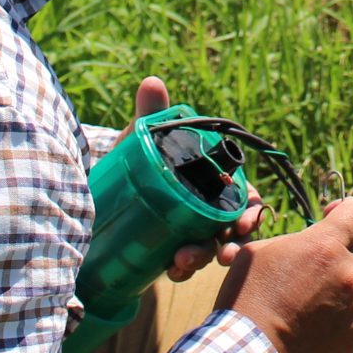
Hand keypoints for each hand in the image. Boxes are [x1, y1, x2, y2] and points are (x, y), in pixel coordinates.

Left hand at [122, 77, 262, 282]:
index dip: (250, 209)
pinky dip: (183, 269)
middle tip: (224, 252)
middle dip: (233, 242)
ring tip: (183, 264)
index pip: (243, 195)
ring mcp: (192, 231)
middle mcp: (208, 207)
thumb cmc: (134, 162)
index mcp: (211, 179)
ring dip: (203, 258)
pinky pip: (187, 264)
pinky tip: (171, 271)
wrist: (102, 193)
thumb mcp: (143, 141)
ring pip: (211, 248)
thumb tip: (152, 82)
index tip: (245, 222)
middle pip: (233, 228)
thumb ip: (152, 114)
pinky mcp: (174, 249)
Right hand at [215, 197, 352, 352]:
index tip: (332, 215)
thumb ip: (293, 240)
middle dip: (348, 242)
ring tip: (337, 277)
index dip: (347, 208)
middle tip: (325, 253)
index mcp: (324, 247)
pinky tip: (345, 300)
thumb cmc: (247, 300)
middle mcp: (348, 274)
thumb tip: (307, 240)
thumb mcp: (258, 252)